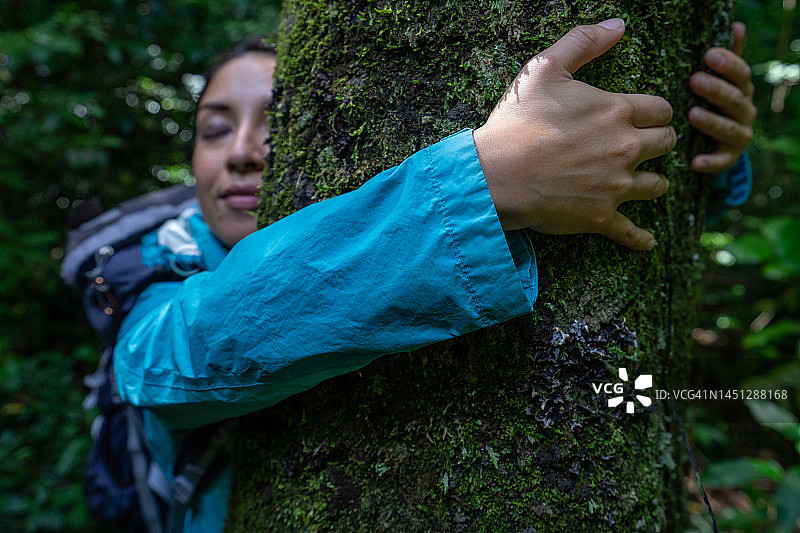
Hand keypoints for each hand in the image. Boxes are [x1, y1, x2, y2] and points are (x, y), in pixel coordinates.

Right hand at [473, 19, 675, 250]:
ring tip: (641, 182)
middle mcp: (625, 148)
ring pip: (657, 185)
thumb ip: (583, 42)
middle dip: (657, 142)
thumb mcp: (544, 69)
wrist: (495, 175)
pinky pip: (632, 232)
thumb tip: (619, 24)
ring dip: (652, 181)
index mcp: (617, 112)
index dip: (653, 111)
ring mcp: (615, 186)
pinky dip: (640, 239)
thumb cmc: (516, 122)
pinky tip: (647, 241)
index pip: (662, 109)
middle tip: (642, 145)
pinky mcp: (601, 217)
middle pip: (666, 144)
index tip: (642, 116)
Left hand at [689, 22, 755, 172]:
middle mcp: (744, 112)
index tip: (708, 55)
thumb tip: (737, 25)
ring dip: (711, 122)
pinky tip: (695, 161)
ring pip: (728, 128)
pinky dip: (709, 162)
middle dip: (715, 90)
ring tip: (692, 114)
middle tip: (694, 80)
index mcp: (742, 91)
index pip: (741, 75)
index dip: (728, 64)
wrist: (719, 143)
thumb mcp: (722, 82)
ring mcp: (738, 136)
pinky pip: (721, 161)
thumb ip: (728, 58)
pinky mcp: (728, 158)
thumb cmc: (715, 104)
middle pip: (734, 100)